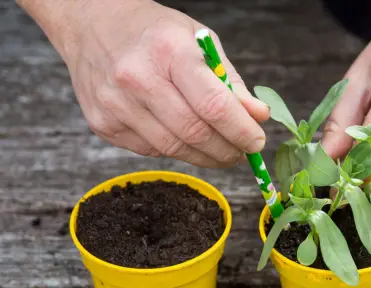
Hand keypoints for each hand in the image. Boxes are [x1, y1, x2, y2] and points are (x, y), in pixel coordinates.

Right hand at [32, 0, 267, 166]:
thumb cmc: (154, 33)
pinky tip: (183, 138)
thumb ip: (229, 81)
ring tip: (220, 151)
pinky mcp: (104, 125)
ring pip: (173, 148)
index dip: (241, 131)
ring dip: (204, 156)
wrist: (91, 26)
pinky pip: (151, 151)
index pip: (214, 105)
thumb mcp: (199, 41)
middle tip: (241, 153)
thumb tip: (258, 116)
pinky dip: (175, 150)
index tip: (256, 142)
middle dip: (227, 150)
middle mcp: (138, 78)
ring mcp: (116, 104)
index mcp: (169, 51)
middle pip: (194, 133)